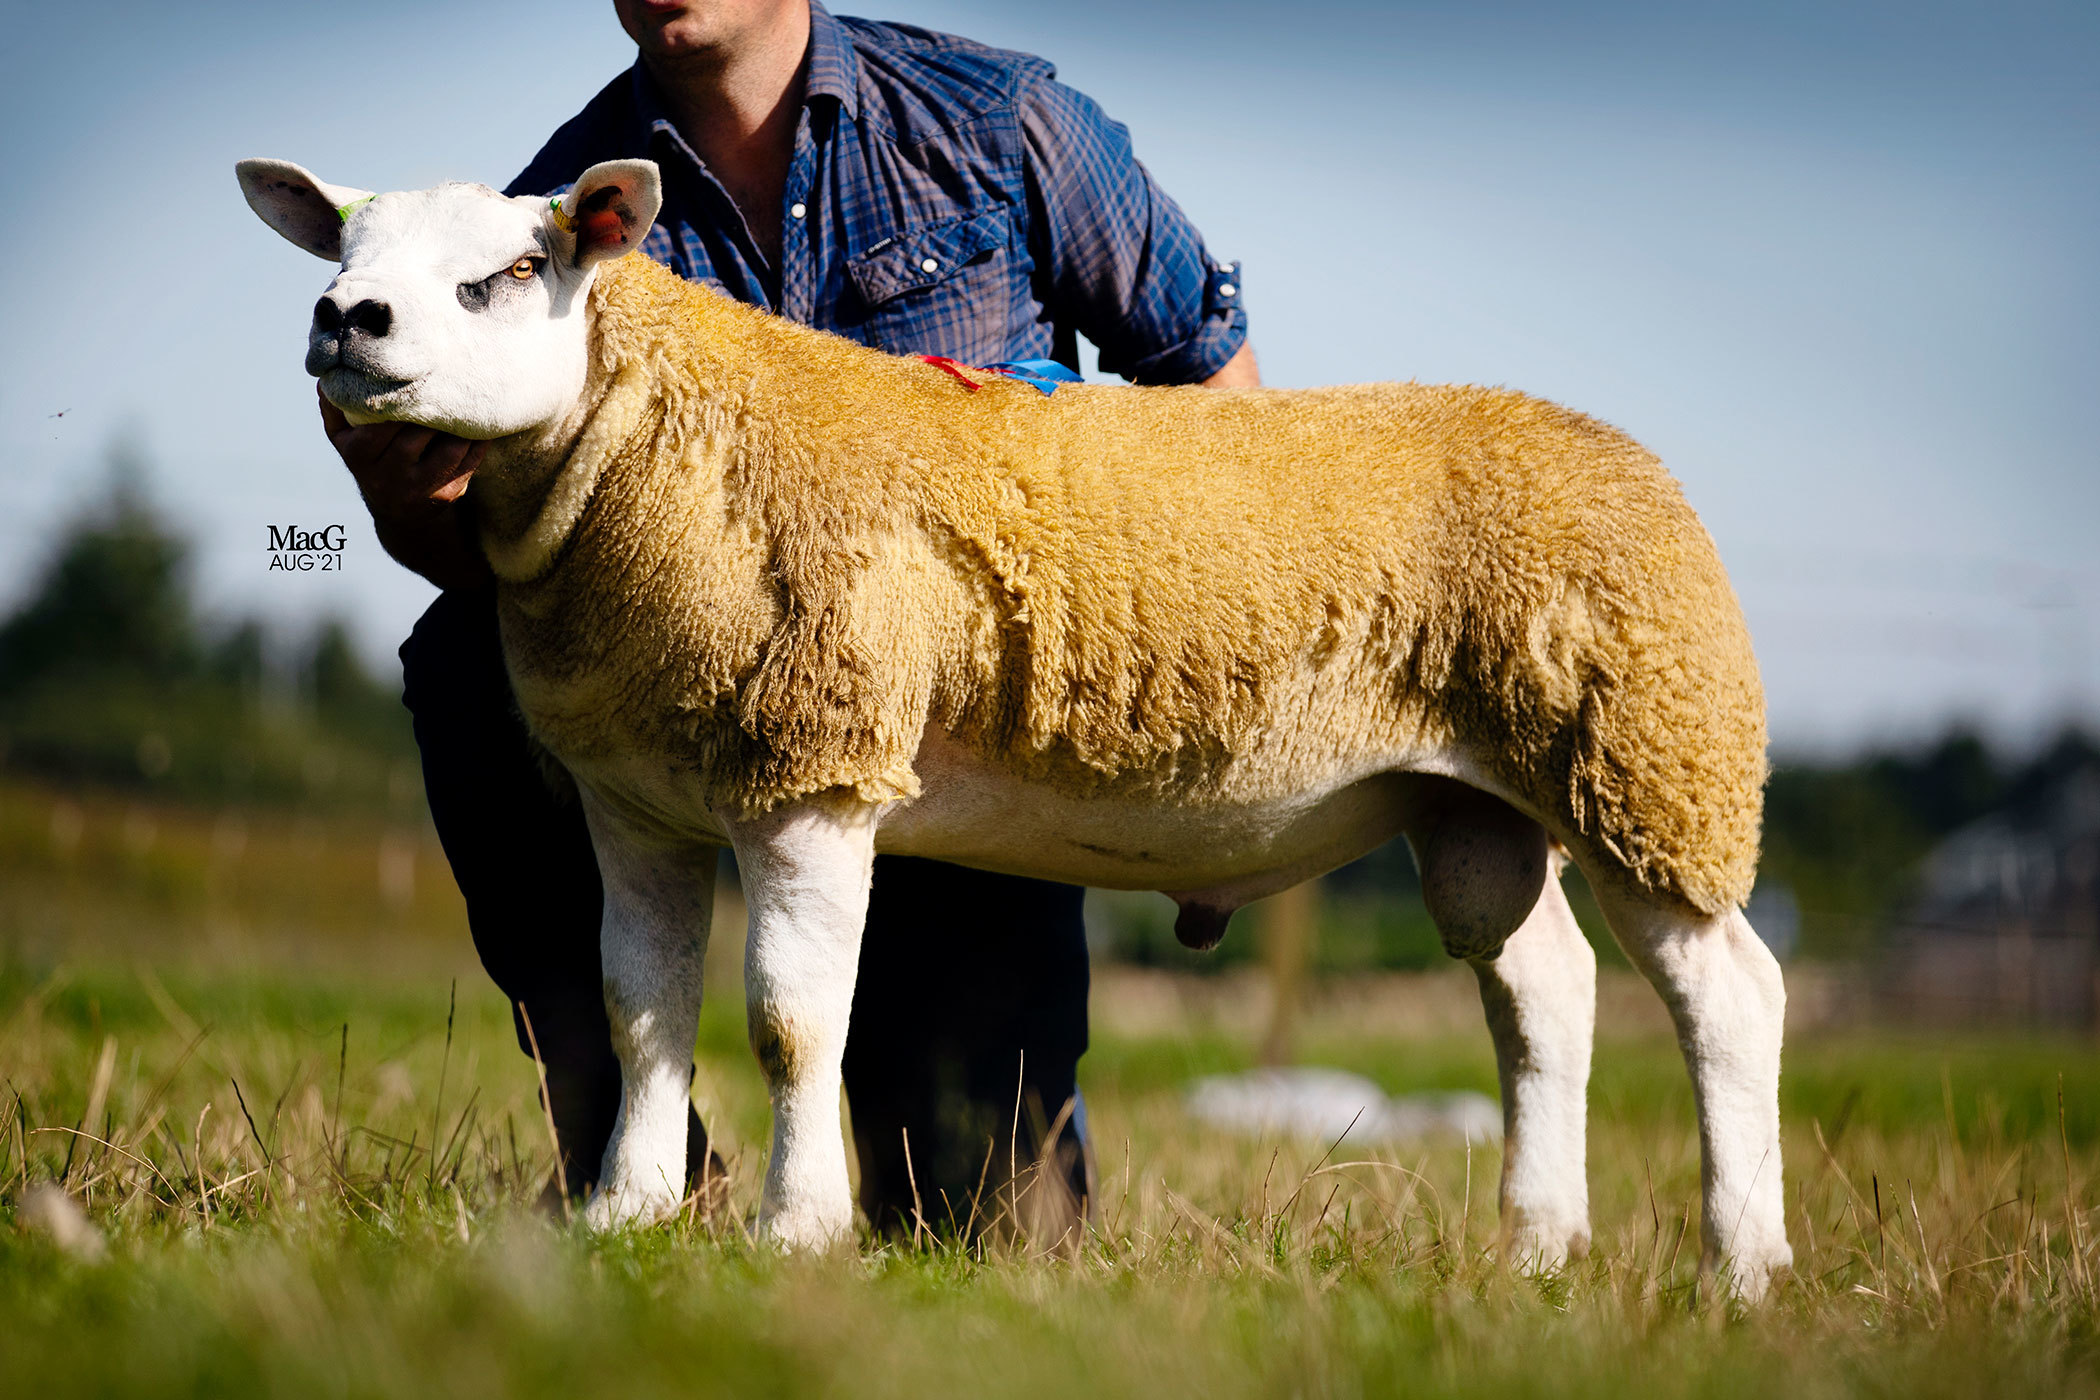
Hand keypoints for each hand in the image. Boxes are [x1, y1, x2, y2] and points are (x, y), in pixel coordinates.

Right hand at [318, 386, 492, 590]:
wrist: (395, 507)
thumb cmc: (370, 457)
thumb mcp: (344, 437)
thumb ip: (335, 406)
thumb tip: (330, 377)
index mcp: (359, 455)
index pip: (381, 425)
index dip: (402, 403)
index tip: (419, 378)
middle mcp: (386, 477)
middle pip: (416, 437)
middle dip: (435, 411)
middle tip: (452, 383)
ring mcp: (417, 490)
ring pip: (448, 452)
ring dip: (463, 427)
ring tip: (470, 403)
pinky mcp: (444, 497)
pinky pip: (467, 466)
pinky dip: (478, 444)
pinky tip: (483, 426)